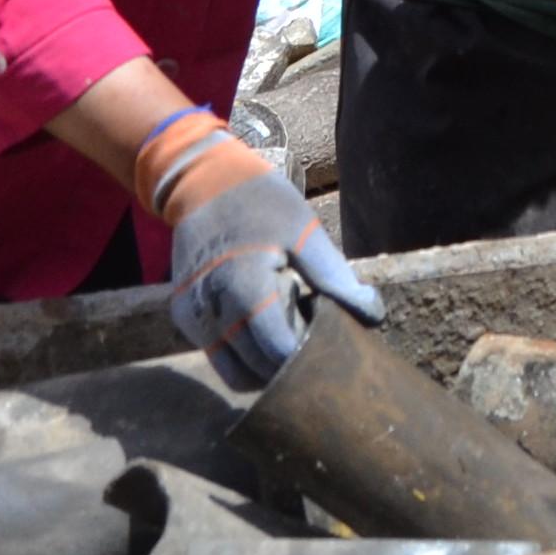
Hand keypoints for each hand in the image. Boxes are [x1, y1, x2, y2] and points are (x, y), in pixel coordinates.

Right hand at [144, 114, 379, 388]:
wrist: (203, 182)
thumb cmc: (261, 203)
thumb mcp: (304, 231)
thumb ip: (335, 277)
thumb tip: (372, 315)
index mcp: (241, 285)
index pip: (276, 347)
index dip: (305, 354)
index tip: (328, 340)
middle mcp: (208, 308)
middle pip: (256, 366)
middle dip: (288, 363)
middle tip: (312, 336)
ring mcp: (191, 316)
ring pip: (234, 372)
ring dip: (265, 366)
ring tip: (289, 330)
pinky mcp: (183, 318)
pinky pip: (218, 354)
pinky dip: (244, 355)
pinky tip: (265, 325)